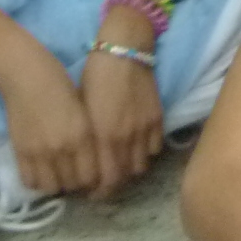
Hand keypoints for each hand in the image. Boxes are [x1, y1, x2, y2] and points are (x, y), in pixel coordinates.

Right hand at [0, 46, 98, 195]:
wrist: (27, 76)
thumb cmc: (61, 86)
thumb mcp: (84, 112)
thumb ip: (89, 138)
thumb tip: (92, 163)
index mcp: (83, 135)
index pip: (92, 177)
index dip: (93, 183)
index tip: (92, 178)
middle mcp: (63, 147)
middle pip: (73, 185)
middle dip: (77, 186)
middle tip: (76, 178)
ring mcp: (40, 152)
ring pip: (52, 187)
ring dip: (57, 186)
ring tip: (59, 177)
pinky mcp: (20, 152)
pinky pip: (30, 181)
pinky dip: (38, 182)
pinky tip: (42, 173)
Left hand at [80, 47, 163, 200]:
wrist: (125, 48)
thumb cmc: (95, 74)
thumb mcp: (83, 107)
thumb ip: (87, 137)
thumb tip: (83, 158)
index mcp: (104, 136)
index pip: (106, 179)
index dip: (99, 191)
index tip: (90, 192)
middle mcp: (126, 137)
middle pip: (124, 177)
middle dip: (114, 184)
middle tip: (103, 183)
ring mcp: (145, 129)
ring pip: (140, 166)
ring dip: (129, 170)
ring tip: (119, 165)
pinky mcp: (157, 119)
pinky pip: (154, 149)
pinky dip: (144, 153)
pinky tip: (135, 147)